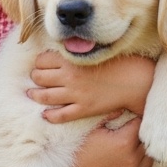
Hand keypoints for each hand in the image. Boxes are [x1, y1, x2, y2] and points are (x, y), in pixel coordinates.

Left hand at [28, 50, 153, 123]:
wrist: (134, 80)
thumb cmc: (117, 62)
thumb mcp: (94, 51)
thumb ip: (76, 51)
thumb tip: (61, 50)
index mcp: (71, 60)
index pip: (42, 60)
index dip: (39, 62)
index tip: (40, 64)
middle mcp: (69, 77)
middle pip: (40, 77)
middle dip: (35, 77)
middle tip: (35, 77)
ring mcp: (75, 94)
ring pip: (46, 96)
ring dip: (35, 94)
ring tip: (32, 93)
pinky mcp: (83, 109)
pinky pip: (61, 115)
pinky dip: (50, 116)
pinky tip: (46, 115)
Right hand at [62, 113, 151, 166]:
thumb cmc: (81, 148)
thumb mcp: (94, 127)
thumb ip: (111, 114)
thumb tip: (124, 105)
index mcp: (125, 141)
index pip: (140, 123)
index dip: (134, 117)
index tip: (130, 116)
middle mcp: (133, 158)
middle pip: (146, 138)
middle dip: (139, 131)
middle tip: (130, 127)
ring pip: (149, 153)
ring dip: (142, 146)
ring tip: (132, 140)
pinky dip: (143, 160)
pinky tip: (134, 154)